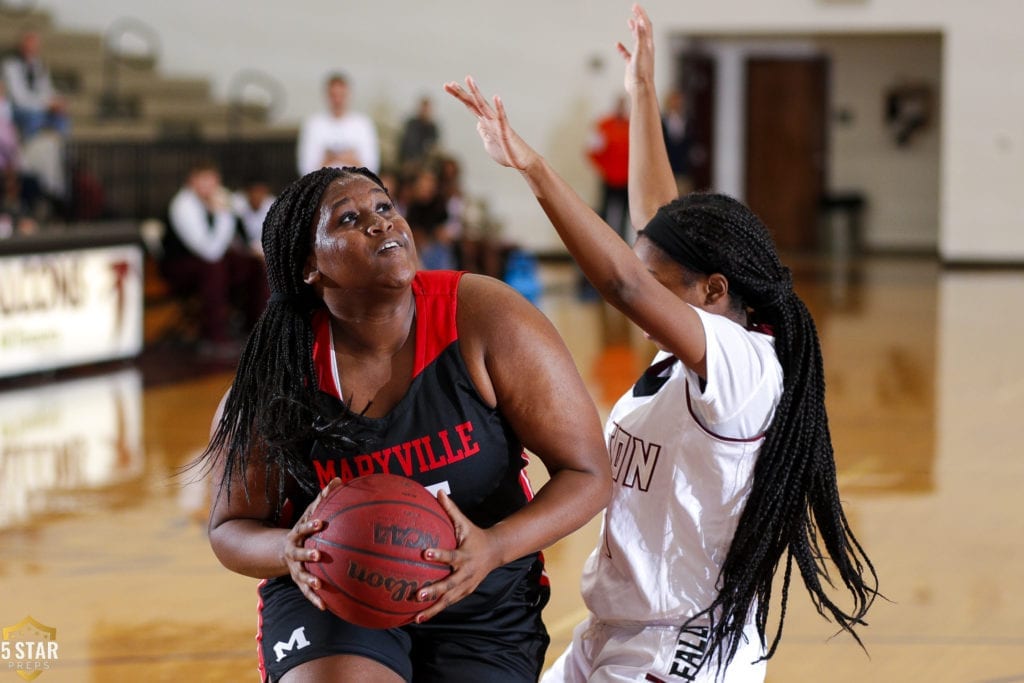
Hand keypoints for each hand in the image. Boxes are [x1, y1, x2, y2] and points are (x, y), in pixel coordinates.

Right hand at [284, 477, 341, 609]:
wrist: (282, 550)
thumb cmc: (305, 529)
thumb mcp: (311, 513)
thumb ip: (324, 498)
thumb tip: (338, 478)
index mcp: (297, 534)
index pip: (303, 528)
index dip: (311, 525)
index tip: (322, 523)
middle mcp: (293, 552)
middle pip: (298, 553)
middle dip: (307, 554)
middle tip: (319, 556)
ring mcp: (294, 568)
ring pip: (300, 575)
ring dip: (309, 581)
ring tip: (319, 586)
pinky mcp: (298, 581)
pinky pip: (306, 593)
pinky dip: (315, 600)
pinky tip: (325, 607)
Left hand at [413, 490, 501, 622]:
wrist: (496, 552)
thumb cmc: (474, 536)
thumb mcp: (464, 523)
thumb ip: (450, 509)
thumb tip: (437, 491)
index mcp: (465, 555)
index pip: (451, 555)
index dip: (438, 555)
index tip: (424, 553)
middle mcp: (466, 573)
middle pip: (449, 584)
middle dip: (434, 590)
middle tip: (417, 593)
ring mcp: (466, 586)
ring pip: (448, 600)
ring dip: (433, 608)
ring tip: (416, 617)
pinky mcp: (464, 593)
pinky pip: (448, 603)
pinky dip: (435, 611)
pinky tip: (419, 618)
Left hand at [444, 76, 537, 171]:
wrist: (522, 162)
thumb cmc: (507, 153)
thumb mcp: (489, 144)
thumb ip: (484, 133)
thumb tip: (479, 125)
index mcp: (485, 122)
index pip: (470, 105)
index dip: (459, 95)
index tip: (448, 86)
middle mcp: (490, 119)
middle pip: (473, 103)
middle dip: (461, 93)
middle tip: (448, 83)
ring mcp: (498, 124)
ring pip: (484, 106)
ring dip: (476, 93)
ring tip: (468, 79)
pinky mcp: (506, 131)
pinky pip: (502, 118)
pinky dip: (499, 108)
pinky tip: (496, 97)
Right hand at [616, 3, 655, 95]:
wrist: (640, 89)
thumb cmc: (642, 72)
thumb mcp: (641, 51)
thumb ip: (640, 37)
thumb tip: (639, 23)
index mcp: (648, 45)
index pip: (646, 25)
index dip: (641, 14)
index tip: (635, 6)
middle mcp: (645, 49)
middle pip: (643, 30)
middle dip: (639, 18)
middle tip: (634, 8)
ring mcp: (639, 56)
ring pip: (636, 40)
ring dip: (633, 29)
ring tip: (629, 21)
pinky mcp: (632, 64)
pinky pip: (626, 54)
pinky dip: (622, 48)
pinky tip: (617, 45)